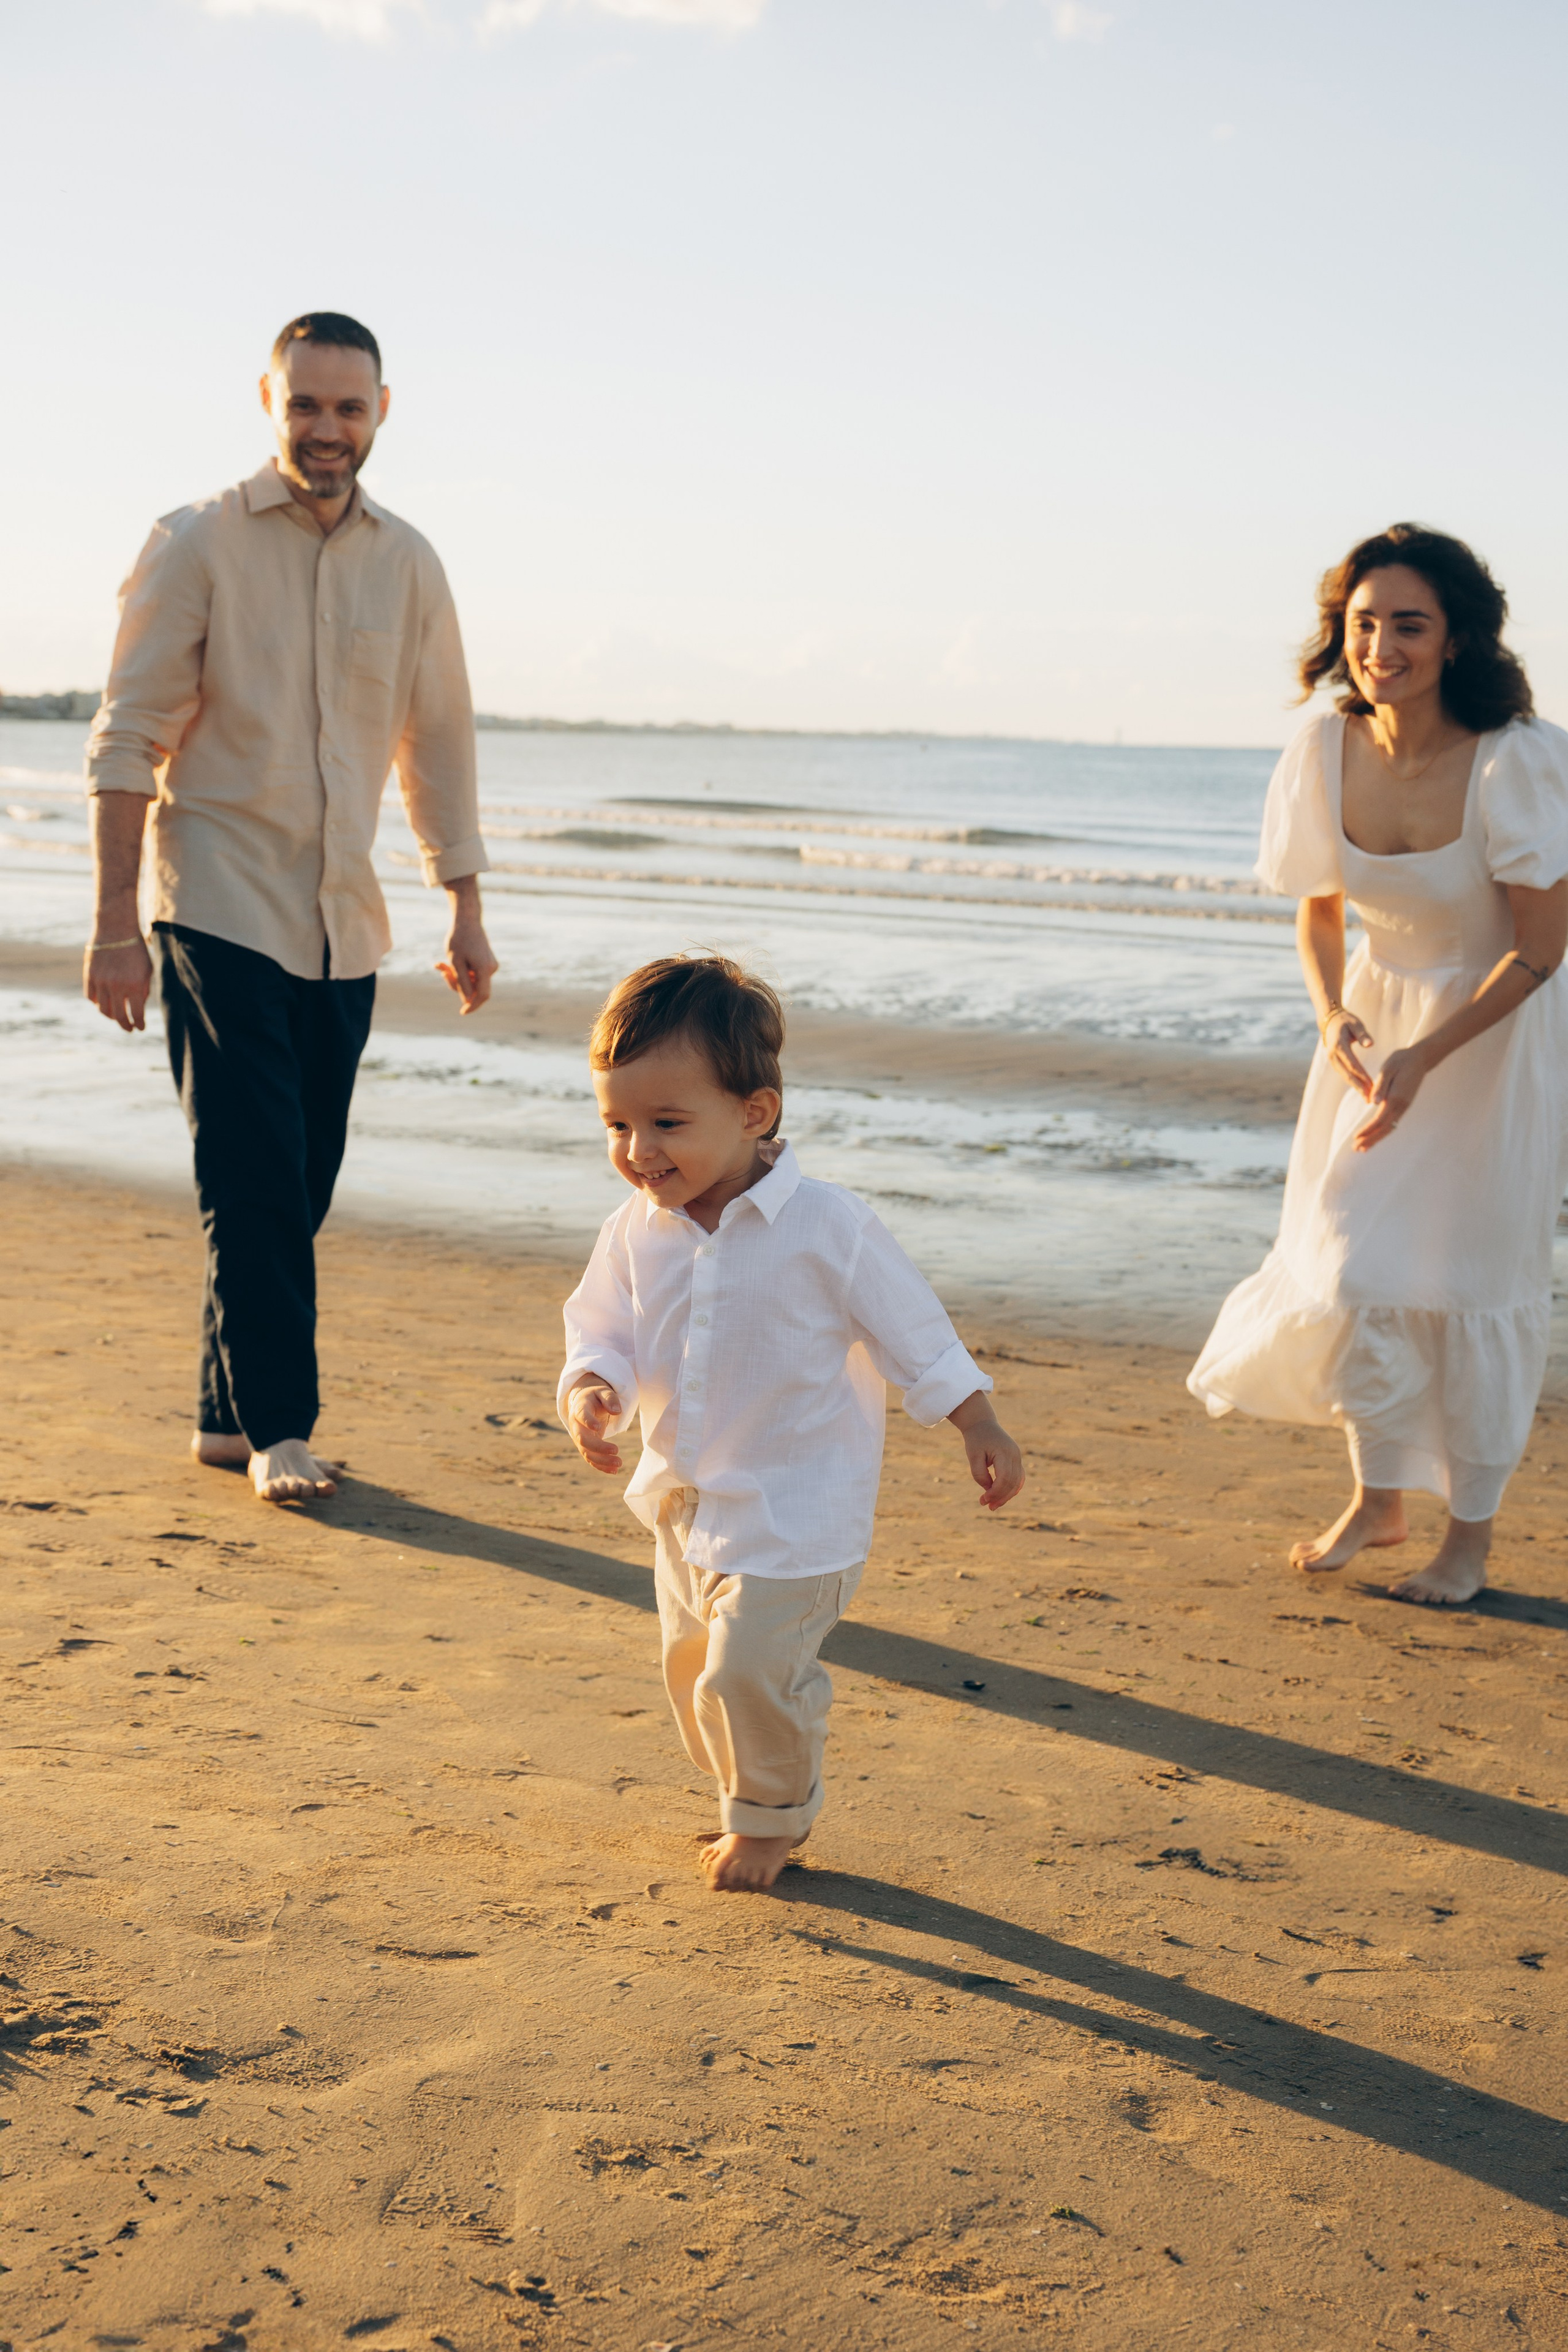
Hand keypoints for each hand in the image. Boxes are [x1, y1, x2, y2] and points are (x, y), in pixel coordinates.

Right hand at [84, 936, 152, 1032]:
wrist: (116, 929)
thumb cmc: (136, 949)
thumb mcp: (147, 970)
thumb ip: (143, 989)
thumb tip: (138, 1008)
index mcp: (135, 985)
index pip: (136, 1014)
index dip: (139, 1024)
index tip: (140, 1028)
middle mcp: (117, 986)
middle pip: (118, 1016)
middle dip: (125, 1025)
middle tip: (129, 1028)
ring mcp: (101, 981)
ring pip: (102, 1009)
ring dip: (110, 1016)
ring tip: (116, 1016)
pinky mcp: (89, 975)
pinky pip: (90, 997)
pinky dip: (97, 1003)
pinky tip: (103, 1003)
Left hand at [437, 878, 497, 1013]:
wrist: (467, 919)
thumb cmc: (458, 939)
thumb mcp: (455, 962)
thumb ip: (462, 982)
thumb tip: (467, 1000)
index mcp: (485, 969)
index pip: (482, 995)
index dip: (473, 1006)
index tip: (463, 1013)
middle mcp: (491, 969)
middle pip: (475, 988)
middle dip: (456, 984)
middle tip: (441, 970)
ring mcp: (490, 965)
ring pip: (472, 980)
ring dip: (456, 976)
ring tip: (441, 963)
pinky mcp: (485, 961)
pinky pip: (473, 973)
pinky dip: (460, 971)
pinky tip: (448, 961)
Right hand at [566, 1380, 622, 1472]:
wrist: (584, 1405)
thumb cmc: (596, 1398)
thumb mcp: (603, 1392)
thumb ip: (610, 1398)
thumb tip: (617, 1411)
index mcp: (580, 1409)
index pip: (581, 1416)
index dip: (588, 1421)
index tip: (598, 1427)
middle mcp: (576, 1426)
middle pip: (583, 1439)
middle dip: (599, 1447)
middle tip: (616, 1450)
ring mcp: (579, 1439)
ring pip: (587, 1453)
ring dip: (602, 1460)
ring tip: (619, 1463)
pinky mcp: (585, 1447)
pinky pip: (591, 1459)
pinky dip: (601, 1466)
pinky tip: (614, 1471)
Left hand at [948, 1394, 1024, 1510]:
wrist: (982, 1423)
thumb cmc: (976, 1439)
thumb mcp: (973, 1455)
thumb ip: (979, 1473)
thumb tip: (988, 1489)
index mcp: (1004, 1452)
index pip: (1005, 1478)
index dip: (995, 1492)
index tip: (984, 1500)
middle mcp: (1015, 1455)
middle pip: (1013, 1482)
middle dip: (1001, 1497)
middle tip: (987, 1506)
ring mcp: (1017, 1457)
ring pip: (1017, 1482)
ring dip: (1007, 1495)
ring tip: (993, 1505)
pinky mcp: (1016, 1459)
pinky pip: (1018, 1477)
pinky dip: (1012, 1488)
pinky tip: (1002, 1496)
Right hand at [1323, 1007, 1374, 1097]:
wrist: (1331, 1022)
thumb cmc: (1347, 1021)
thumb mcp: (1356, 1024)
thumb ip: (1363, 1034)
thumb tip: (1370, 1044)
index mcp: (1338, 1046)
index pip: (1352, 1064)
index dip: (1363, 1076)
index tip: (1373, 1086)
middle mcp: (1333, 1056)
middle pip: (1348, 1074)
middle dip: (1360, 1087)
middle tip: (1370, 1099)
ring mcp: (1332, 1060)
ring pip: (1345, 1077)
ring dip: (1357, 1087)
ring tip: (1367, 1098)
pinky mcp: (1335, 1063)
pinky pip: (1345, 1075)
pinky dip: (1353, 1083)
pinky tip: (1362, 1090)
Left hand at [1353, 1044, 1425, 1150]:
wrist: (1419, 1059)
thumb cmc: (1400, 1061)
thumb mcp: (1388, 1069)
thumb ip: (1380, 1086)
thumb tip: (1373, 1102)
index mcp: (1396, 1096)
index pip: (1379, 1119)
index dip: (1367, 1130)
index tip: (1356, 1138)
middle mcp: (1401, 1105)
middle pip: (1384, 1128)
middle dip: (1370, 1139)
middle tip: (1356, 1149)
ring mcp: (1404, 1106)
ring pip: (1389, 1128)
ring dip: (1376, 1138)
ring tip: (1363, 1148)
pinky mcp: (1404, 1105)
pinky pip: (1393, 1122)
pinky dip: (1383, 1131)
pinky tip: (1375, 1136)